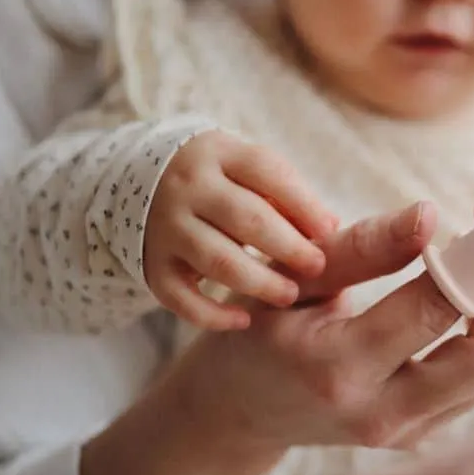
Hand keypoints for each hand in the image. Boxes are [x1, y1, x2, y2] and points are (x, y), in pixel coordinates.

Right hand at [144, 130, 336, 329]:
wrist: (143, 181)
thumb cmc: (219, 178)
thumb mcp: (246, 169)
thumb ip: (284, 194)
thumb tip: (328, 228)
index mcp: (219, 154)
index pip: (267, 173)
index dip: (303, 204)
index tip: (330, 232)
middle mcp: (188, 188)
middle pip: (247, 219)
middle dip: (289, 247)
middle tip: (317, 267)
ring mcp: (166, 227)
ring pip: (217, 260)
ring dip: (259, 282)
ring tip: (291, 295)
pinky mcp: (152, 264)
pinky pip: (180, 297)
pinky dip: (212, 315)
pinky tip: (244, 320)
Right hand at [176, 200, 473, 454]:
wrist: (238, 412)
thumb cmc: (262, 329)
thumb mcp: (293, 278)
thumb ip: (361, 247)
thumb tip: (430, 214)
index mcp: (337, 367)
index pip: (435, 309)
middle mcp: (380, 412)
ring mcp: (406, 434)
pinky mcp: (423, 436)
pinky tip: (463, 303)